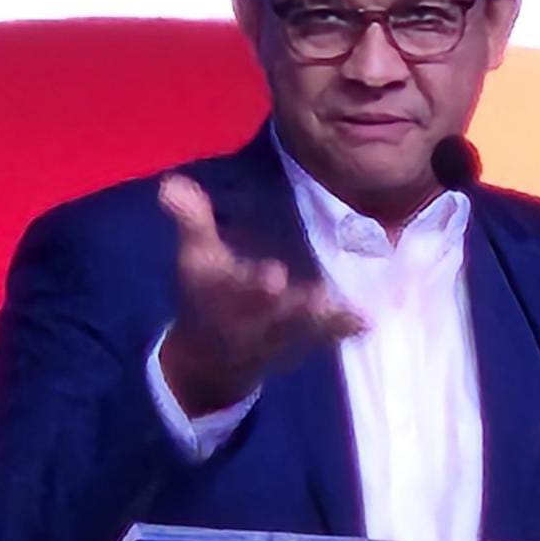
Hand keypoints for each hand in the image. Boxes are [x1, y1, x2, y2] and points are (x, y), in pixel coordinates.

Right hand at [157, 173, 362, 416]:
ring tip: (351, 312)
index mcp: (226, 294)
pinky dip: (345, 329)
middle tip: (318, 297)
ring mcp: (282, 333)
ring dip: (327, 319)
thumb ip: (192, 221)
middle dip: (295, 306)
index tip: (274, 275)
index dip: (254, 284)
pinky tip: (367, 323)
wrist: (212, 358)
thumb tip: (172, 183)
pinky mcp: (304, 341)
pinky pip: (327, 336)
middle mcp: (256, 318)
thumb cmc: (206, 296)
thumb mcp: (195, 258)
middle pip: (277, 313)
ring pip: (306, 326)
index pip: (238, 288)